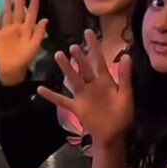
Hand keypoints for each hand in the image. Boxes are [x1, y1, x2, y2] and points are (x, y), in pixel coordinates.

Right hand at [0, 0, 48, 85]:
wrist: (11, 70)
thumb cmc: (25, 59)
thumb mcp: (34, 46)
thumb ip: (39, 33)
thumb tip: (45, 19)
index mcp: (27, 30)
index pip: (31, 13)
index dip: (33, 3)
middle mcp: (17, 28)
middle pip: (18, 11)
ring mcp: (6, 31)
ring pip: (7, 15)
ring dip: (7, 5)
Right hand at [36, 30, 133, 147]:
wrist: (113, 135)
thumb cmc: (122, 116)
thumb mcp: (126, 94)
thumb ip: (125, 75)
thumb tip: (126, 55)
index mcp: (106, 81)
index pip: (99, 59)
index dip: (94, 46)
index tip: (88, 32)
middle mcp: (92, 85)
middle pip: (84, 67)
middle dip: (79, 56)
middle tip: (73, 45)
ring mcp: (83, 95)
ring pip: (73, 79)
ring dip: (66, 68)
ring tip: (58, 55)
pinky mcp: (76, 107)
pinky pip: (62, 100)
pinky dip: (51, 95)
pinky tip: (40, 89)